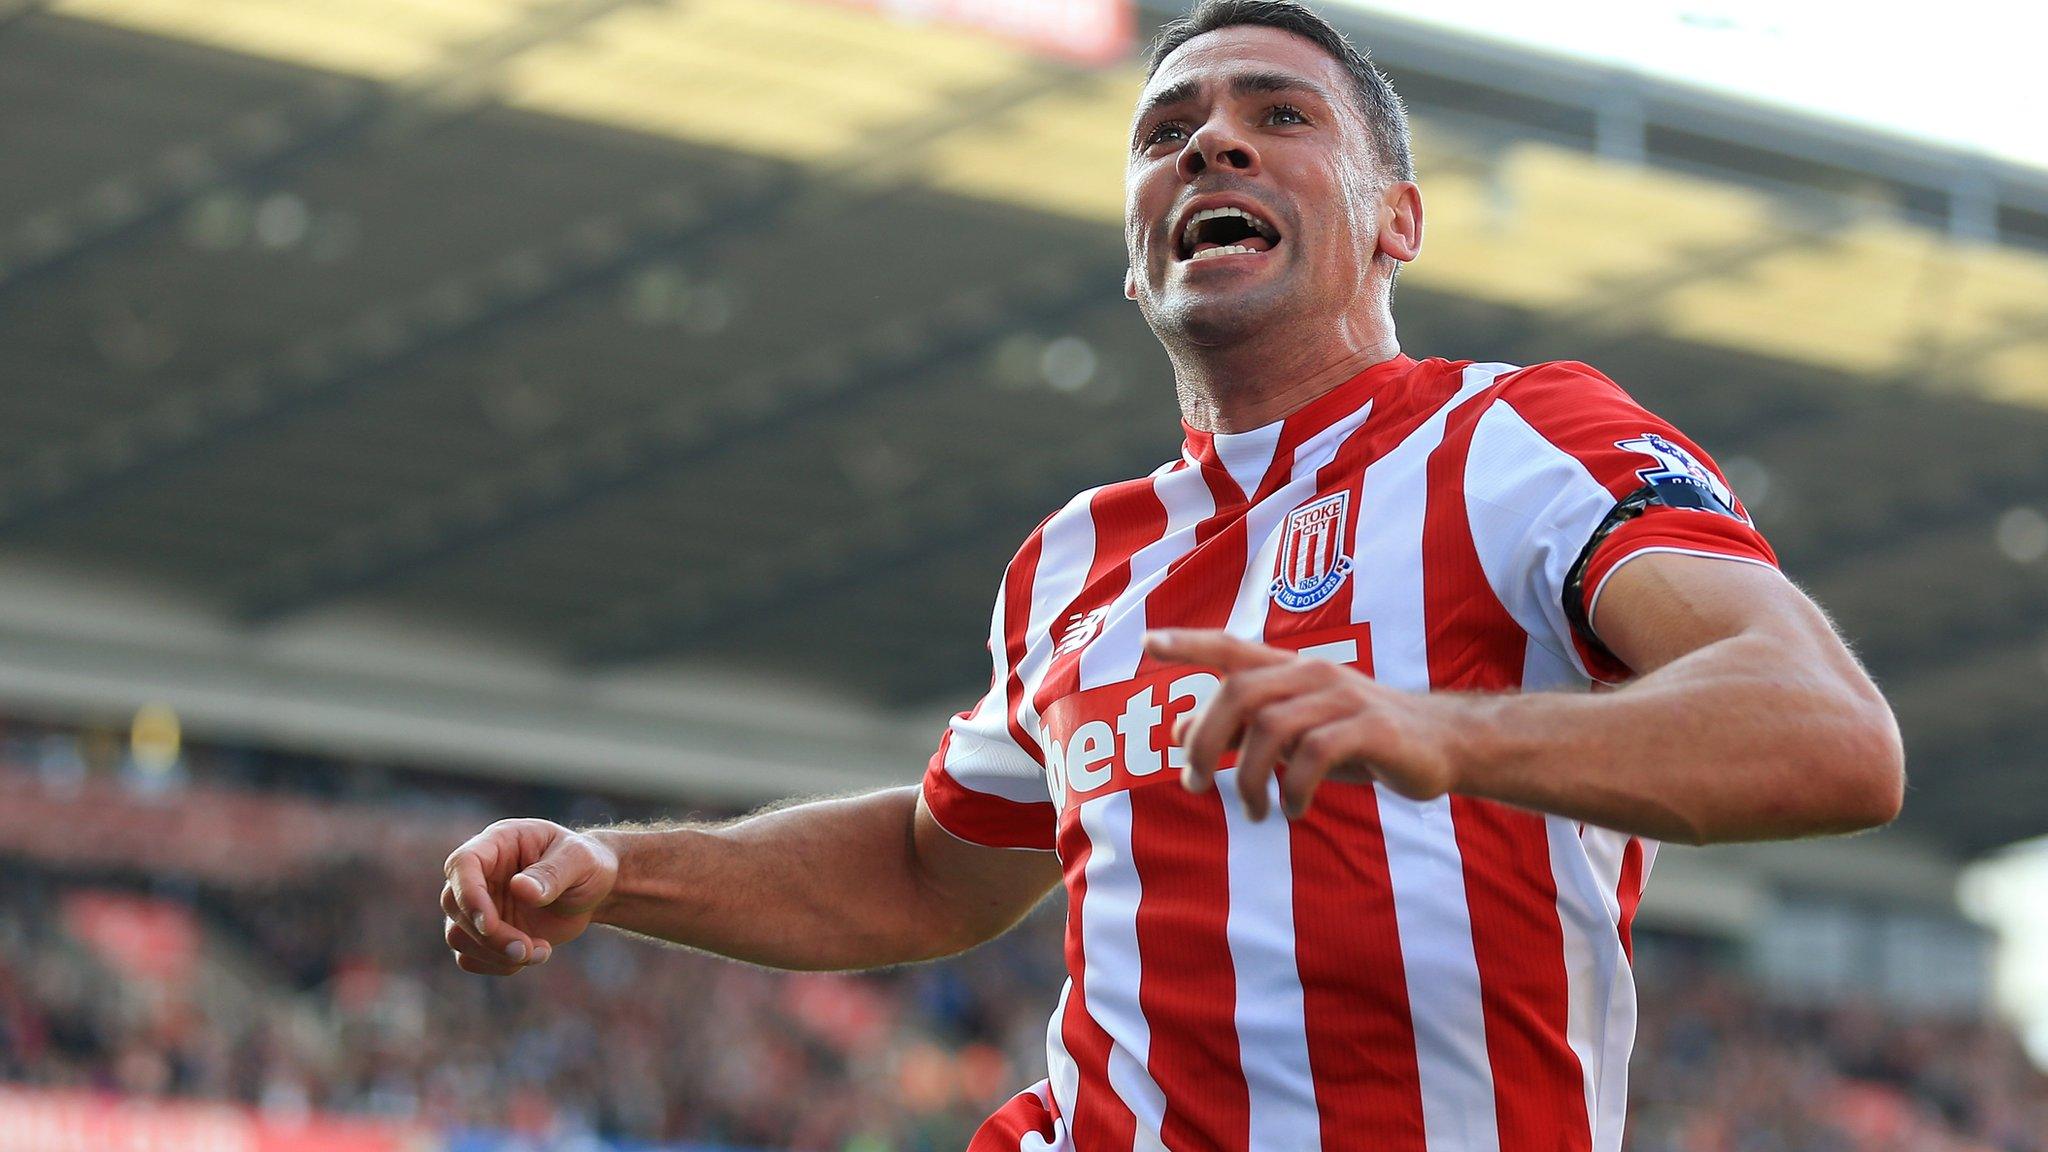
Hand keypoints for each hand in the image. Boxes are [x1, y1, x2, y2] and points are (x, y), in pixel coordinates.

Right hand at [441, 818, 617, 974]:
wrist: (592, 890)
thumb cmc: (586, 864)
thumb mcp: (580, 860)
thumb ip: (552, 872)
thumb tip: (520, 888)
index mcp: (498, 843)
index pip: (462, 864)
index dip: (468, 894)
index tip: (489, 924)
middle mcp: (480, 873)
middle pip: (455, 906)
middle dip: (489, 936)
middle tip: (528, 948)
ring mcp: (479, 904)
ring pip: (458, 936)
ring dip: (496, 954)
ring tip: (542, 952)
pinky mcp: (484, 933)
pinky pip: (471, 957)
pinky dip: (499, 965)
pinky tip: (534, 955)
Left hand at [1142, 629, 1467, 819]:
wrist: (1442, 745)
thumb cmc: (1358, 737)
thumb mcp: (1294, 731)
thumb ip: (1238, 728)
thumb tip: (1175, 733)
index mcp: (1291, 670)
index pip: (1231, 647)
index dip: (1189, 642)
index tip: (1148, 643)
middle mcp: (1313, 673)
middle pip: (1239, 692)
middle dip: (1204, 740)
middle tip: (1194, 784)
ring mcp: (1345, 698)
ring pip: (1272, 727)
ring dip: (1250, 777)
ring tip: (1253, 811)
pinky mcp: (1373, 729)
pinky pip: (1317, 754)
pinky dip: (1295, 788)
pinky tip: (1293, 810)